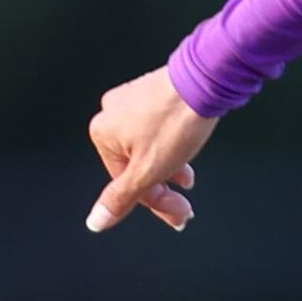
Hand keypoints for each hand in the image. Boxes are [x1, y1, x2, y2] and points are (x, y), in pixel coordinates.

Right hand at [84, 67, 214, 231]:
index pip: (126, 183)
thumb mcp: (148, 170)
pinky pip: (157, 130)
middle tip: (186, 204)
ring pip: (149, 149)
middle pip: (137, 166)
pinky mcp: (152, 94)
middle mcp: (111, 114)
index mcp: (102, 133)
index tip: (178, 214)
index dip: (157, 203)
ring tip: (189, 178)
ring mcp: (131, 100)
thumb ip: (121, 198)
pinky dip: (172, 146)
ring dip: (170, 169)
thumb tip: (96, 220)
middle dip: (164, 188)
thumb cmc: (176, 120)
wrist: (205, 80)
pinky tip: (187, 150)